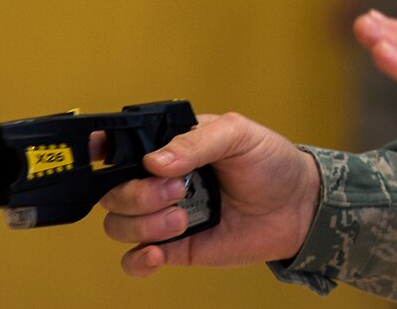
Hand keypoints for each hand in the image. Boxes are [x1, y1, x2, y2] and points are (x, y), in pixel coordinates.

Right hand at [97, 112, 321, 277]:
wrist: (299, 207)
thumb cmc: (271, 162)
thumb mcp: (239, 135)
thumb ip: (196, 142)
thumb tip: (154, 161)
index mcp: (172, 146)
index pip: (122, 147)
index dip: (101, 151)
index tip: (98, 154)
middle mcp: (160, 182)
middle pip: (113, 192)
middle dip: (137, 194)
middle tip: (178, 191)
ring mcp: (165, 216)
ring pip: (118, 225)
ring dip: (143, 224)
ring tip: (183, 219)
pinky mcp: (177, 249)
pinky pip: (135, 260)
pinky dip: (137, 260)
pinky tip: (158, 253)